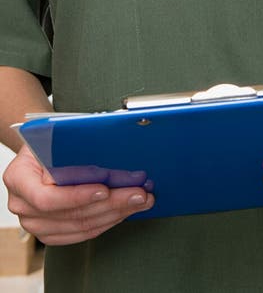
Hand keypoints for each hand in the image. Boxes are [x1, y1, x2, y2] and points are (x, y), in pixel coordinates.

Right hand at [3, 145, 154, 244]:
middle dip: (110, 204)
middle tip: (138, 194)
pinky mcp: (50, 231)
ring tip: (139, 201)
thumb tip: (113, 143)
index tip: (105, 190)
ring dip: (115, 215)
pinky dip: (107, 222)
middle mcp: (22, 205)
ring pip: (80, 227)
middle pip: (70, 215)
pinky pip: (81, 233)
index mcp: (18, 178)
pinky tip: (125, 211)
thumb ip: (73, 145)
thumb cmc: (49, 138)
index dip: (77, 197)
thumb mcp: (54, 134)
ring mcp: (34, 222)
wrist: (39, 148)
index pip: (46, 198)